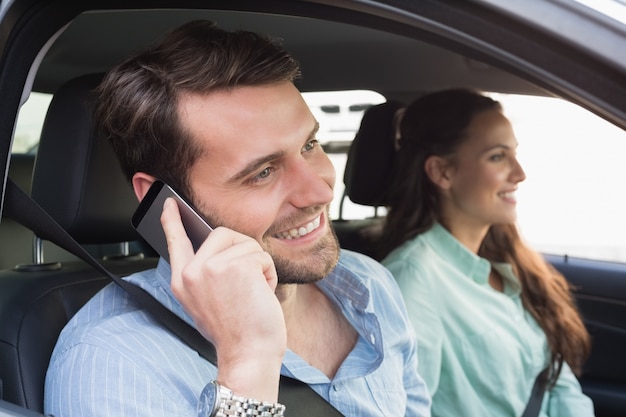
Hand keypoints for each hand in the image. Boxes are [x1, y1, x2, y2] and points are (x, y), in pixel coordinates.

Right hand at [160, 197, 285, 400]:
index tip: (169, 203)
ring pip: (246, 244)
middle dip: (244, 252)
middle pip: (222, 234)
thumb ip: (207, 272)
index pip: (174, 242)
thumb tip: (221, 245)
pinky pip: (261, 255)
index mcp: (182, 282)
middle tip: (247, 282)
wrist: (249, 355)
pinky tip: (261, 294)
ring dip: (259, 266)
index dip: (172, 220)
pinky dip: (269, 273)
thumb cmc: (236, 331)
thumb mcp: (208, 301)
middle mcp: (191, 272)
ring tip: (252, 293)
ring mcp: (211, 267)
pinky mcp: (236, 266)